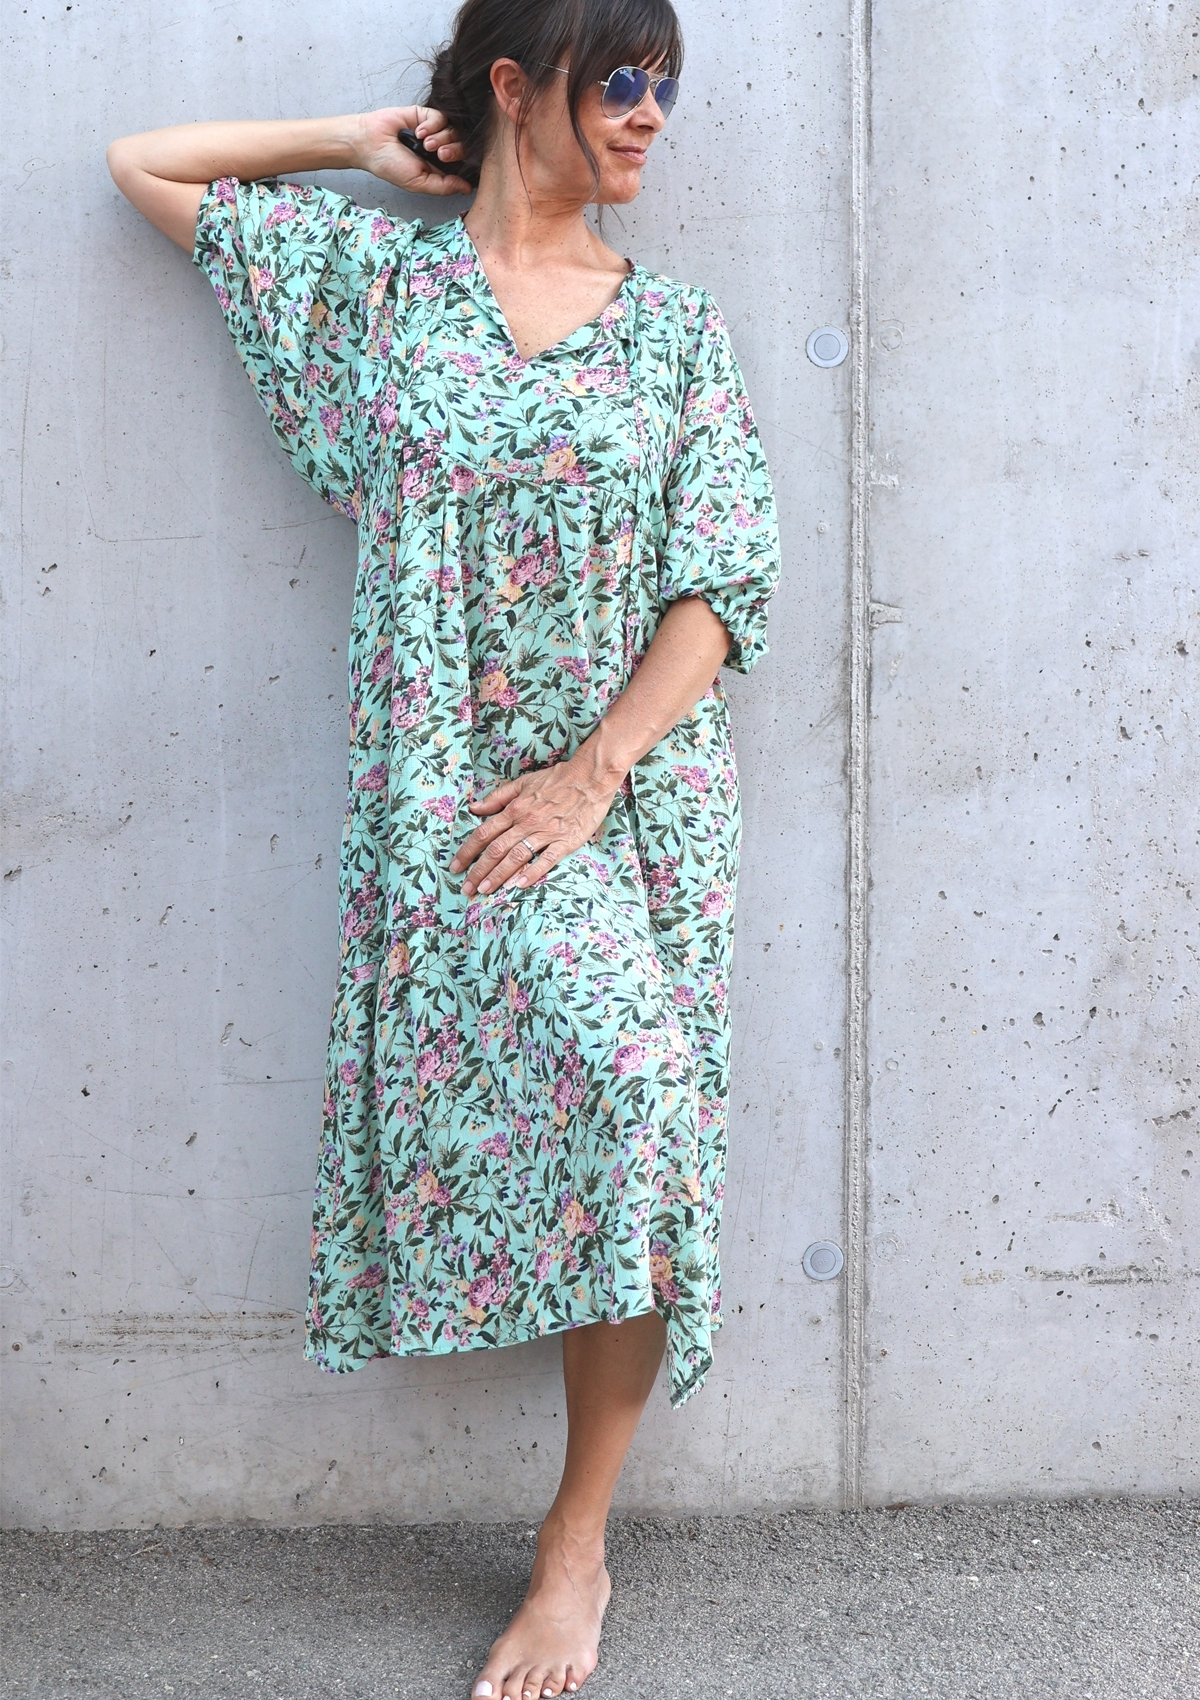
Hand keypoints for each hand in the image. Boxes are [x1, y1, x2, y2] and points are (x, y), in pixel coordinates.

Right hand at [354, 105, 471, 195]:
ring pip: (454, 130)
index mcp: (440, 167)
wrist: (371, 143)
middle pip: (463, 146)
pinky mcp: (426, 115)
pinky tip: (419, 132)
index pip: (463, 165)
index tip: (450, 167)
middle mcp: (440, 148)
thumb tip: (467, 189)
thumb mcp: (418, 183)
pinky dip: (432, 125)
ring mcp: (434, 131)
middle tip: (440, 154)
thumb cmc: (391, 166)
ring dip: (441, 138)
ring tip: (425, 144)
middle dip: (454, 150)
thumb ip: (444, 187)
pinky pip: (441, 117)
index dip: (463, 165)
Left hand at [449, 755, 622, 896]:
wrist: (589, 778)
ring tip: (485, 890)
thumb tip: (474, 808)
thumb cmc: (557, 779)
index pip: (484, 833)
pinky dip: (531, 873)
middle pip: (496, 849)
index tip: (455, 867)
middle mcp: (526, 822)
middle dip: (478, 870)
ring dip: (498, 875)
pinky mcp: (565, 841)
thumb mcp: (523, 783)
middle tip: (466, 889)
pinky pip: (545, 859)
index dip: (467, 852)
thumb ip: (498, 797)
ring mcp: (545, 832)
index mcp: (514, 809)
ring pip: (516, 856)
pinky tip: (519, 885)